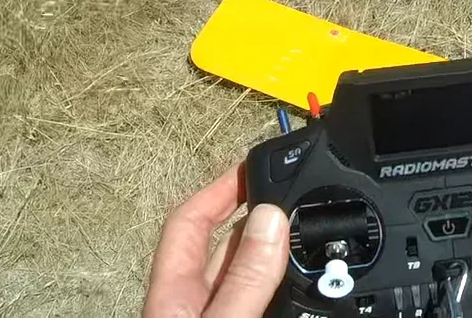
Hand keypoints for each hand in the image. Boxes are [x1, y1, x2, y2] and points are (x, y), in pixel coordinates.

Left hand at [143, 164, 289, 317]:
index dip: (217, 190)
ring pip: (241, 273)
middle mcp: (190, 305)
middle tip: (287, 194)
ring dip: (269, 249)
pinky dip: (276, 280)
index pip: (187, 222)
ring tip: (300, 230)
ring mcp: (212, 315)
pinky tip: (295, 280)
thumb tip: (269, 219)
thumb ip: (244, 279)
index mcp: (171, 296)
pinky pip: (256, 296)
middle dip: (253, 215)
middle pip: (220, 245)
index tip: (250, 169)